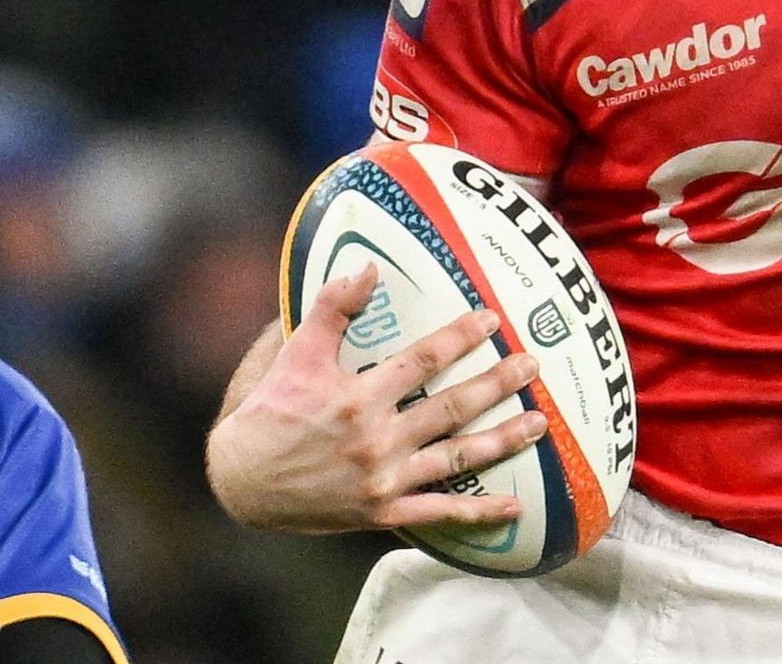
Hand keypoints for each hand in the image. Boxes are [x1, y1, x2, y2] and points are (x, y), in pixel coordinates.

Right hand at [205, 266, 549, 533]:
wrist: (241, 483)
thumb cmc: (270, 412)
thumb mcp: (295, 354)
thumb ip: (332, 308)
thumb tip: (367, 267)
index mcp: (359, 399)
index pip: (422, 361)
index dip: (460, 338)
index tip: (491, 319)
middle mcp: (377, 441)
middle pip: (452, 408)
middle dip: (498, 383)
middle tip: (533, 364)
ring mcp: (384, 481)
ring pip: (457, 457)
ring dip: (502, 440)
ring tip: (539, 422)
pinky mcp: (382, 514)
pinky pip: (439, 512)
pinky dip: (478, 511)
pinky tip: (514, 506)